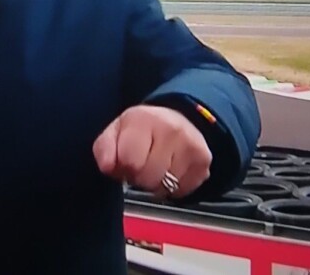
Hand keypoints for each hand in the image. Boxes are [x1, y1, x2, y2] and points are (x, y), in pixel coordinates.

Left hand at [93, 105, 211, 199]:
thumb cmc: (141, 131)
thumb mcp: (115, 133)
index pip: (130, 160)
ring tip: (156, 167)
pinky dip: (174, 188)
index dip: (124, 168)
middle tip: (141, 166)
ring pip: (166, 187)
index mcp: (144, 119)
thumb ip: (104, 150)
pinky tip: (171, 171)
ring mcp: (191, 144)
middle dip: (140, 178)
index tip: (126, 161)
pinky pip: (182, 191)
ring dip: (157, 184)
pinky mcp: (204, 160)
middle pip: (148, 178)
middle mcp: (171, 129)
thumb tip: (108, 167)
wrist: (178, 119)